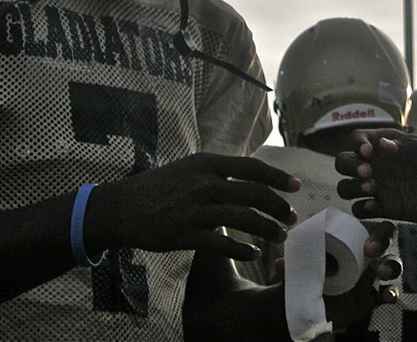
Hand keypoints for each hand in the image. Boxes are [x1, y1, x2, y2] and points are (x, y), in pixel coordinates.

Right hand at [91, 152, 299, 259]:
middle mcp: (204, 183)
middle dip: (278, 207)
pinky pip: (223, 244)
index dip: (277, 178)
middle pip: (254, 194)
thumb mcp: (188, 168)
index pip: (252, 167)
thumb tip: (248, 179)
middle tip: (291, 217)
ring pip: (244, 219)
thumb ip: (217, 172)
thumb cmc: (158, 187)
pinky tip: (253, 254)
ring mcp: (195, 209)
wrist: (120, 207)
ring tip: (279, 236)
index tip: (296, 186)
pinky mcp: (186, 234)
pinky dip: (243, 250)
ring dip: (267, 230)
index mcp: (207, 163)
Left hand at [274, 220, 401, 330]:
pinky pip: (390, 293)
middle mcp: (365, 254)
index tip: (365, 242)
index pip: (365, 224)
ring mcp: (372, 276)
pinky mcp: (373, 297)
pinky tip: (387, 296)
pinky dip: (392, 293)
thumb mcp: (300, 268)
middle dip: (383, 240)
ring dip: (391, 266)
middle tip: (370, 251)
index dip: (372, 229)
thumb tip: (279, 264)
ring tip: (382, 273)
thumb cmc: (305, 277)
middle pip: (386, 239)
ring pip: (393, 265)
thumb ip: (292, 265)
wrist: (305, 305)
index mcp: (350, 240)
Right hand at [334, 129, 416, 222]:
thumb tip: (382, 145)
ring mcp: (379, 186)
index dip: (357, 145)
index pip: (357, 139)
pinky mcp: (386, 207)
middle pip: (343, 162)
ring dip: (352, 188)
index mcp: (386, 143)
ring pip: (346, 186)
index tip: (369, 152)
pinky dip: (362, 209)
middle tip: (368, 173)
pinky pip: (361, 210)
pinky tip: (376, 206)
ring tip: (372, 189)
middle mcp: (377, 164)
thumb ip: (408, 148)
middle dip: (349, 166)